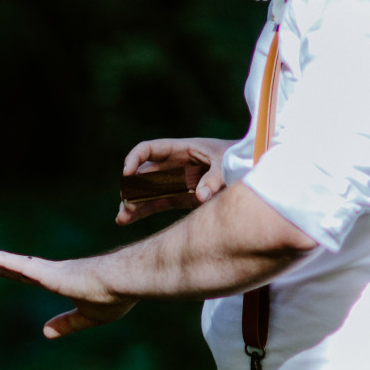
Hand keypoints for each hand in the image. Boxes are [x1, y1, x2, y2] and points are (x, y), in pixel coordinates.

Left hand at [0, 246, 136, 339]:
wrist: (126, 282)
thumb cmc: (114, 296)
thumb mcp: (88, 317)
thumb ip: (67, 323)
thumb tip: (45, 333)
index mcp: (60, 281)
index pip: (28, 276)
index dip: (10, 271)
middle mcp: (51, 272)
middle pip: (15, 266)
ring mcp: (48, 271)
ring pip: (12, 262)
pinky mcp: (49, 273)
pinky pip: (19, 265)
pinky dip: (2, 261)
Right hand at [116, 137, 231, 224]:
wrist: (248, 168)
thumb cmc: (236, 158)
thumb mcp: (227, 164)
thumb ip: (214, 178)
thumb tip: (201, 197)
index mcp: (180, 149)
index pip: (148, 150)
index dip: (134, 159)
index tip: (127, 173)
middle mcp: (171, 165)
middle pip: (142, 174)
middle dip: (131, 188)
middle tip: (127, 203)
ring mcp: (173, 182)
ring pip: (145, 192)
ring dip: (132, 203)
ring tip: (122, 218)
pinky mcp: (177, 197)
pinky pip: (155, 204)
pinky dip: (141, 211)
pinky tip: (125, 220)